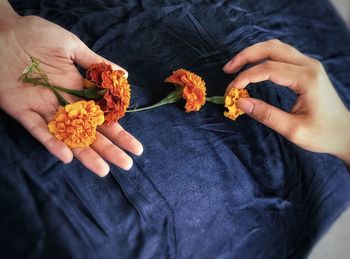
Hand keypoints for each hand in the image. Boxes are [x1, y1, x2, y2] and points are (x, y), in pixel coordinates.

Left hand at [0, 6, 142, 175]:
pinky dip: (51, 142)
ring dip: (85, 154)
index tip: (135, 146)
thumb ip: (96, 63)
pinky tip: (67, 156)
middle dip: (109, 149)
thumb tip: (125, 75)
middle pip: (90, 133)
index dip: (119, 132)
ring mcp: (44, 110)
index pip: (103, 117)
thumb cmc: (37, 35)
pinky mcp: (22, 111)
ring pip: (68, 138)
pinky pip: (38, 130)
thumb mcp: (72, 46)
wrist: (2, 32)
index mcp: (79, 91)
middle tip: (127, 164)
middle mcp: (65, 105)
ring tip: (103, 170)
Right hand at [223, 39, 349, 164]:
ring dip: (253, 54)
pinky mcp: (307, 68)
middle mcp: (309, 65)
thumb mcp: (293, 130)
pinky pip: (282, 53)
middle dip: (245, 56)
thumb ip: (266, 115)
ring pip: (276, 47)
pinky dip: (263, 57)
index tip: (231, 91)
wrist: (346, 133)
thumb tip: (240, 103)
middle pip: (271, 48)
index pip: (268, 69)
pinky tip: (253, 66)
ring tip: (236, 67)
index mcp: (307, 79)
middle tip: (228, 70)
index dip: (245, 77)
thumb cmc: (323, 134)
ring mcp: (309, 64)